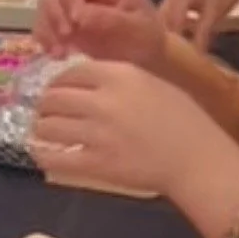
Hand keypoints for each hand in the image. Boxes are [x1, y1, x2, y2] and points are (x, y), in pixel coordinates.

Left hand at [31, 58, 237, 198]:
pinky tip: (42, 153)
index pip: (70, 73)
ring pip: (48, 125)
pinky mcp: (95, 164)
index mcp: (119, 75)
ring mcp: (97, 133)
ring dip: (41, 128)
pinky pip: (55, 156)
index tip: (57, 91)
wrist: (197, 159)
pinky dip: (43, 153)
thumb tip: (87, 84)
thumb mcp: (152, 84)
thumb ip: (118, 80)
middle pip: (54, 97)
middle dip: (46, 106)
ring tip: (43, 133)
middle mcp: (103, 101)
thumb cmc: (183, 120)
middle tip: (46, 114)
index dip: (58, 83)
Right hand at [34, 0, 166, 71]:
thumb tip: (77, 16)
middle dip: (53, 12)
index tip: (74, 24)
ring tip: (59, 52)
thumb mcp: (134, 30)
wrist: (147, 60)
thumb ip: (107, 20)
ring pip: (45, 2)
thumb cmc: (146, 41)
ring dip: (46, 27)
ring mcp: (73, 1)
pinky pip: (43, 22)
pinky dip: (44, 38)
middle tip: (64, 38)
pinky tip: (56, 54)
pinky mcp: (64, 20)